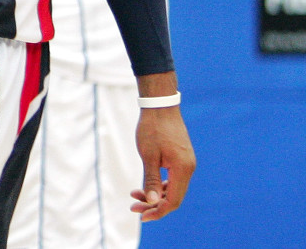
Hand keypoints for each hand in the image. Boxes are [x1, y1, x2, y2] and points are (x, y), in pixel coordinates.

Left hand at [130, 106, 195, 220]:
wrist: (159, 105)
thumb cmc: (152, 128)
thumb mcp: (148, 155)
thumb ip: (152, 180)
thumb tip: (154, 202)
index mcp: (183, 169)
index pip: (173, 201)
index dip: (158, 211)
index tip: (141, 216)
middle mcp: (188, 168)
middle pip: (173, 196)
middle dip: (153, 204)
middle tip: (133, 206)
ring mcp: (186, 163)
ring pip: (173, 188)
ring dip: (156, 195)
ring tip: (134, 196)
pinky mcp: (181, 158)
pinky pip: (173, 178)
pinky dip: (160, 185)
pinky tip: (146, 186)